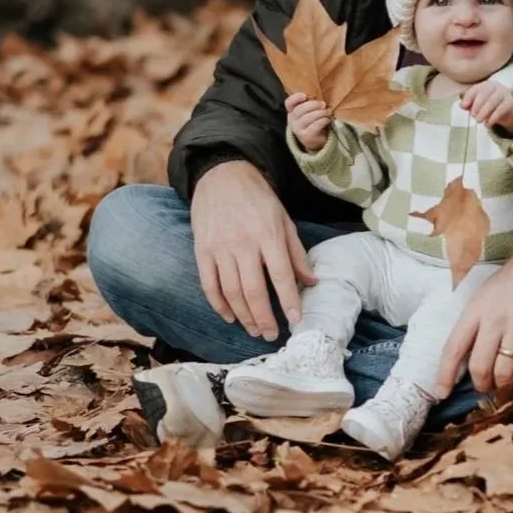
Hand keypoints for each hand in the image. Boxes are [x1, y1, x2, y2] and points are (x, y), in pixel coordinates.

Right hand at [191, 160, 315, 339]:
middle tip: (271, 335)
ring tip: (254, 330)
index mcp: (268, 235)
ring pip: (231, 292)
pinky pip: (209, 285)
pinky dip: (219, 305)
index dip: (289, 300)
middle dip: (264, 318)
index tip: (296, 320)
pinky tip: (230, 316)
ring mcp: (219, 248)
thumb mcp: (284, 220)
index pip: (281, 274)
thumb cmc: (258, 200)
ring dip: (243, 316)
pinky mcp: (201, 250)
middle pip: (253, 290)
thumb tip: (311, 282)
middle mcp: (243, 243)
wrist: (222, 176)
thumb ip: (296, 253)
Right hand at [285, 92, 331, 151]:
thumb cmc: (313, 121)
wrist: (315, 140)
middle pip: (299, 110)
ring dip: (320, 113)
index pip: (289, 103)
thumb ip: (311, 103)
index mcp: (292, 111)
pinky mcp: (306, 137)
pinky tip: (328, 119)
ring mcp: (298, 129)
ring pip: (307, 118)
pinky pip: (314, 127)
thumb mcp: (309, 111)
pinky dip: (322, 121)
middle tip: (323, 104)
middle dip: (313, 105)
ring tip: (328, 111)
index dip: (296, 98)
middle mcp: (292, 120)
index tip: (305, 95)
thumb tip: (320, 94)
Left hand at [435, 237, 512, 397]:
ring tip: (507, 385)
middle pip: (479, 366)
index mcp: (476, 309)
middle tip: (486, 388)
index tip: (441, 393)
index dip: (444, 375)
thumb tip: (469, 352)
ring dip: (504, 385)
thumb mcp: (487, 292)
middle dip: (481, 385)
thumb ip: (478, 320)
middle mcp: (495, 319)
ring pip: (504, 371)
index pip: (453, 348)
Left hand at [460, 80, 512, 137]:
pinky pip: (502, 108)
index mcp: (485, 85)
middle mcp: (495, 86)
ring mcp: (505, 93)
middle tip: (473, 116)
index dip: (468, 97)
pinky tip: (488, 124)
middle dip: (477, 105)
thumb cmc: (491, 107)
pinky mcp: (512, 102)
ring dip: (484, 112)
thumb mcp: (479, 106)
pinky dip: (494, 117)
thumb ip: (469, 105)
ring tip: (479, 121)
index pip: (476, 88)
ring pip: (493, 100)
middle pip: (485, 93)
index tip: (463, 106)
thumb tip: (462, 105)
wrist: (511, 112)